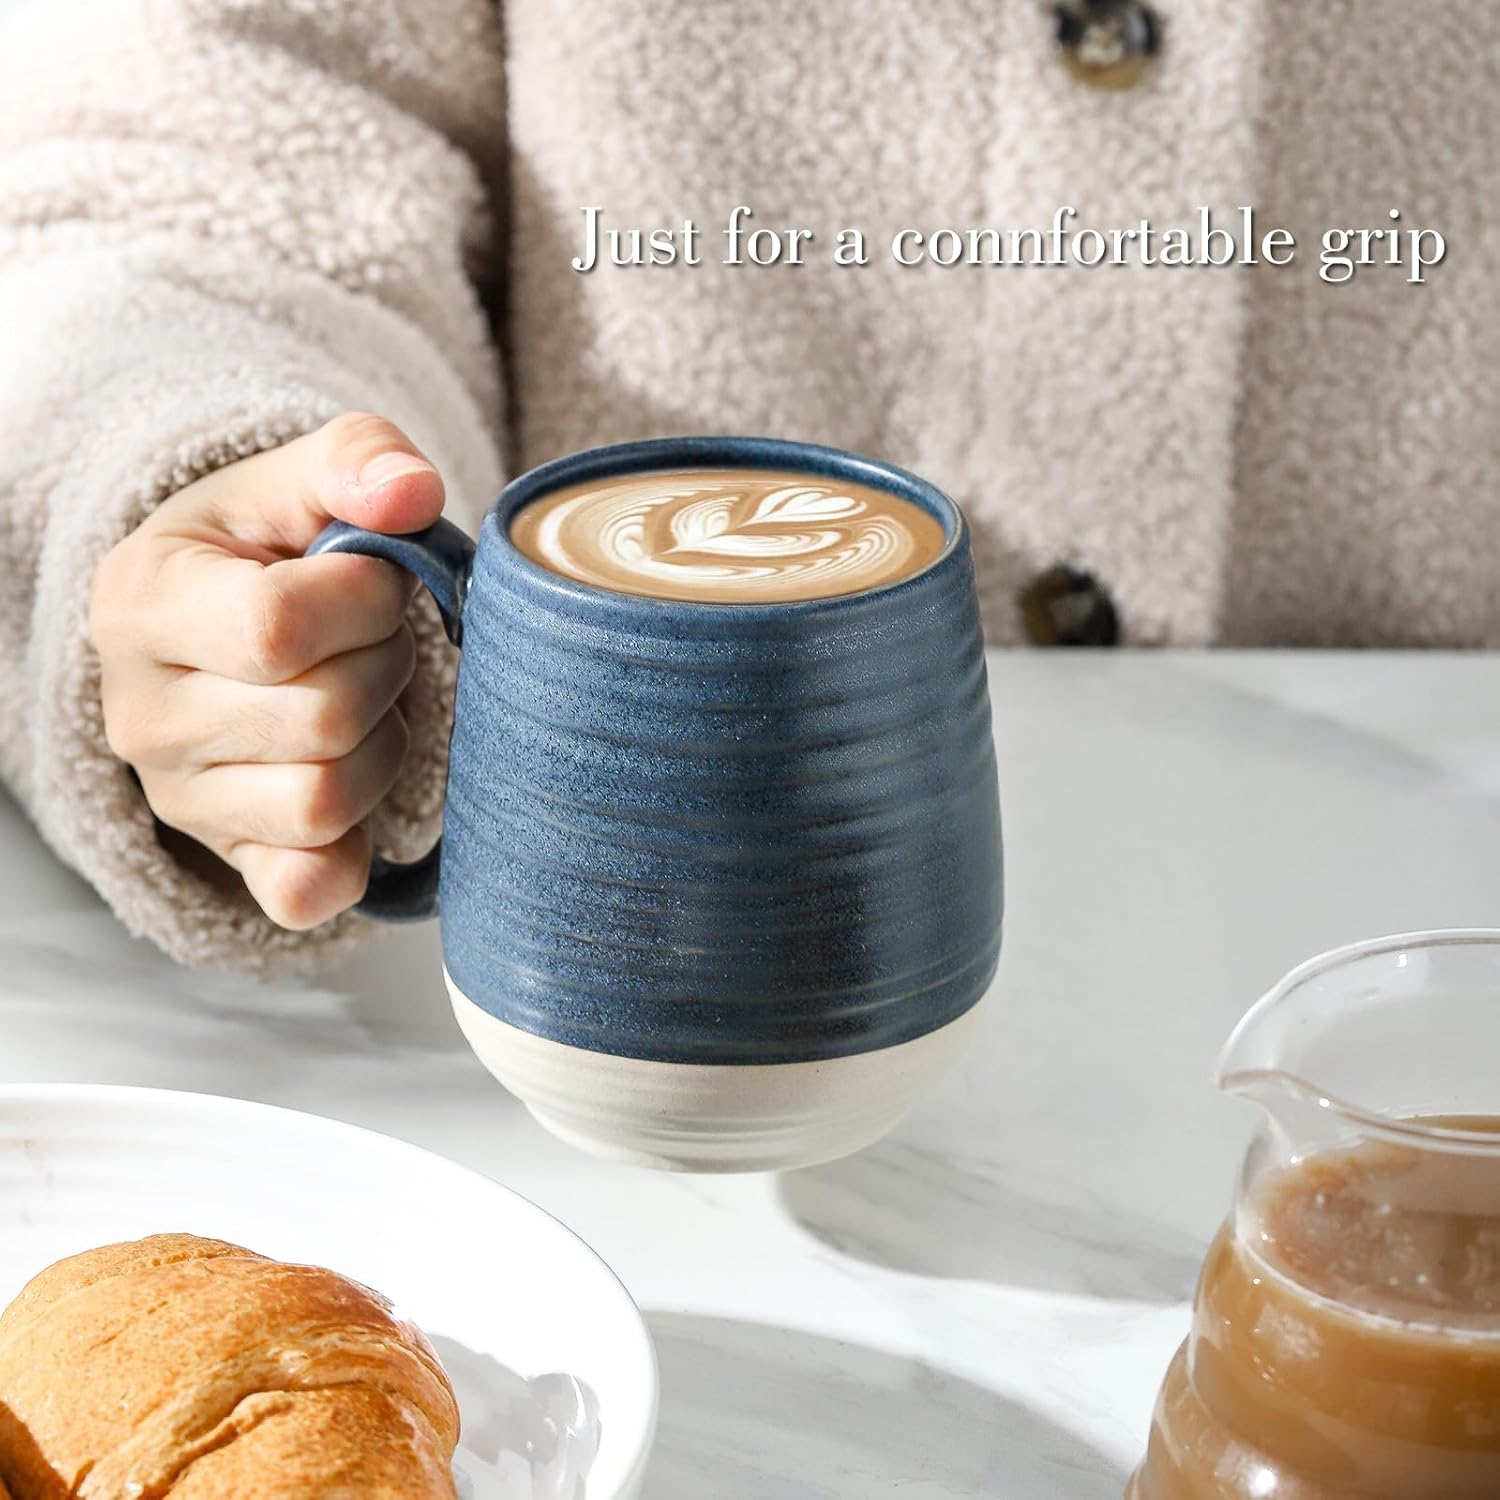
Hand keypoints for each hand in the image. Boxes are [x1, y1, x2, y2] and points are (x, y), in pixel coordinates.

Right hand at [89, 413, 445, 928]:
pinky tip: (355, 782)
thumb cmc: (264, 547)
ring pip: (328, 799)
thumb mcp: (298, 478)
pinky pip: (308, 890)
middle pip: (321, 718)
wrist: (222, 621)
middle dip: (383, 666)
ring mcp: (182, 800)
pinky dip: (355, 848)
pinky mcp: (230, 859)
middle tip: (374, 639)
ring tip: (361, 694)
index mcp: (141, 603)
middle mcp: (141, 716)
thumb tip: (413, 495)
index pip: (277, 627)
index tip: (371, 578)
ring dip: (382, 742)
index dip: (364, 600)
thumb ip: (359, 460)